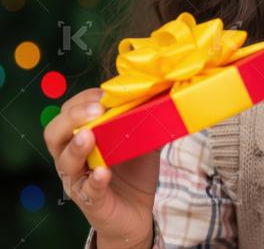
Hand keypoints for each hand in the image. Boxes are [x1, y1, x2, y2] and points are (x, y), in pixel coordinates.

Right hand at [43, 88, 160, 247]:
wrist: (136, 213)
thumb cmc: (133, 173)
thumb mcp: (143, 142)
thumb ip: (146, 122)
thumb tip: (164, 98)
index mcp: (80, 140)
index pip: (67, 115)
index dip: (82, 102)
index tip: (104, 94)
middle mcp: (72, 159)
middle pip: (55, 135)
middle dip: (72, 118)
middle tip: (95, 111)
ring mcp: (78, 181)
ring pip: (65, 162)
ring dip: (77, 147)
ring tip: (89, 135)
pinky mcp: (91, 202)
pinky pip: (87, 190)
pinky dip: (95, 180)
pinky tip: (103, 172)